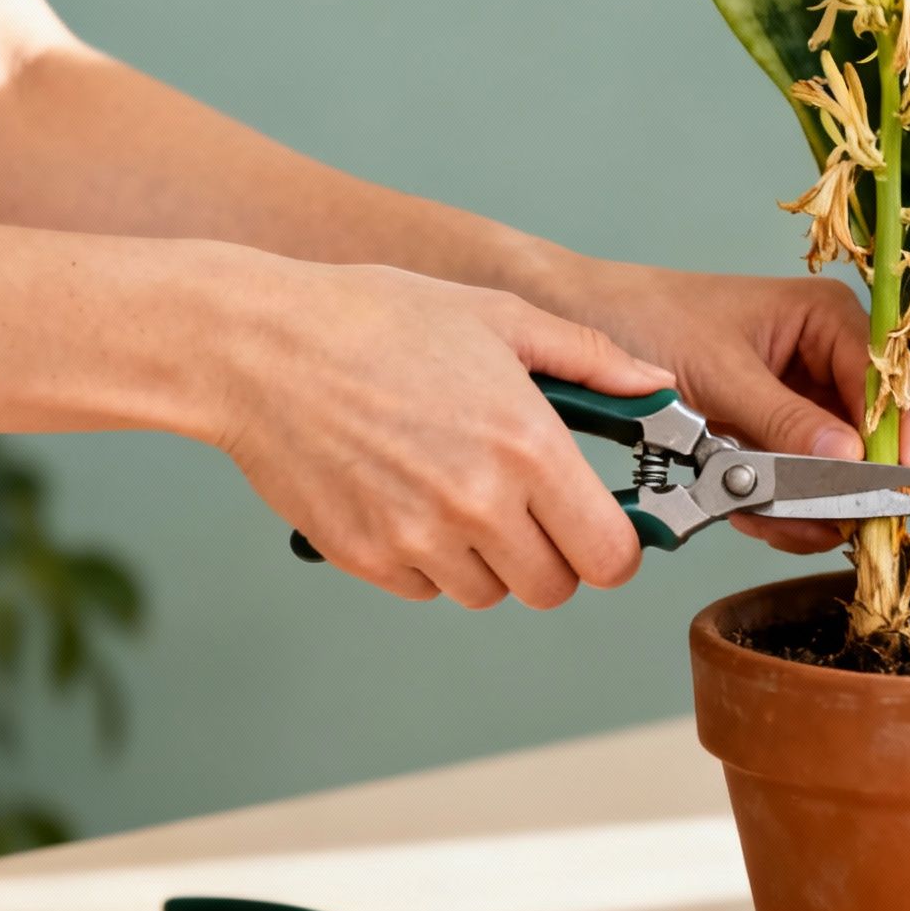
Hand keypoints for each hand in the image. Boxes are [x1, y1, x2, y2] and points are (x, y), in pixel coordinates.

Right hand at [211, 256, 673, 607]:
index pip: (611, 555)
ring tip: (457, 488)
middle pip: (554, 588)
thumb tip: (654, 387)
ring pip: (490, 593)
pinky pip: (426, 589)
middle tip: (527, 506)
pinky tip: (408, 497)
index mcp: (527, 446)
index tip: (601, 526)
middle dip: (552, 554)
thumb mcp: (497, 316)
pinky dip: (428, 560)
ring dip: (488, 559)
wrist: (255, 346)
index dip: (614, 545)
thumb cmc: (372, 319)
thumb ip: (590, 359)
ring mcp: (419, 538)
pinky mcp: (366, 557)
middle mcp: (479, 504)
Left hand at [546, 258, 909, 554]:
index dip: (897, 437)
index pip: (890, 382)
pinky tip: (749, 516)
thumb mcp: (718, 372)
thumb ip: (785, 420)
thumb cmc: (645, 318)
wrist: (581, 324)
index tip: (889, 489)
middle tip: (820, 523)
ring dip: (804, 506)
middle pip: (870, 435)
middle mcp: (826, 359)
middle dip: (842, 485)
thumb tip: (849, 460)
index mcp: (828, 317)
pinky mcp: (771, 441)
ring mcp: (800, 405)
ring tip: (763, 517)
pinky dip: (777, 511)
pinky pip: (797, 487)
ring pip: (835, 473)